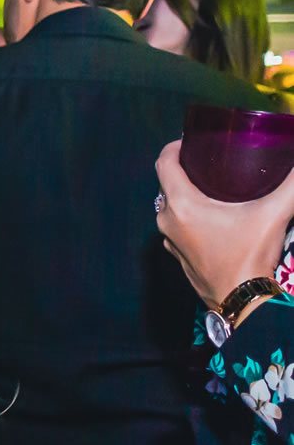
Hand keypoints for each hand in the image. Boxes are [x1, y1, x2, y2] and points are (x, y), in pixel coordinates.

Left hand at [155, 140, 293, 307]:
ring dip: (186, 194)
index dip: (175, 147)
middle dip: (185, 170)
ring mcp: (171, 241)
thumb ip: (292, 185)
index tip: (190, 141)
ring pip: (170, 207)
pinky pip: (177, 227)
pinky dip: (189, 216)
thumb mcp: (274, 215)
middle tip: (209, 161)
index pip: (165, 163)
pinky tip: (212, 216)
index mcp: (182, 205)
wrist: (243, 303)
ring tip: (211, 186)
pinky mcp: (179, 256)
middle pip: (167, 184)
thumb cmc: (251, 259)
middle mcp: (168, 222)